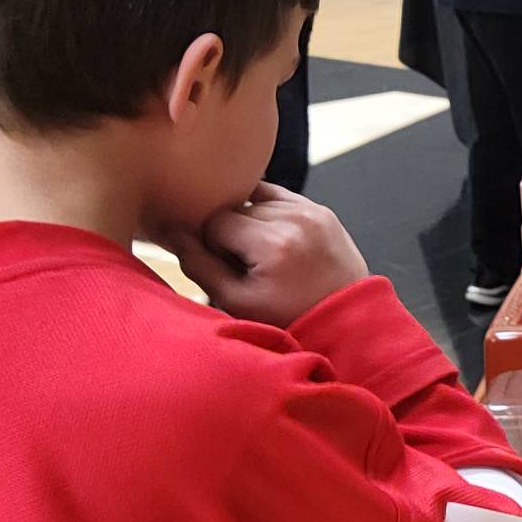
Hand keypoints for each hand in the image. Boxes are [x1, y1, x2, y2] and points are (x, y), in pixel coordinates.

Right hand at [165, 183, 367, 328]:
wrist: (347, 323)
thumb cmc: (288, 319)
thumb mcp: (236, 302)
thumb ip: (199, 264)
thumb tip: (173, 232)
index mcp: (273, 243)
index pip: (215, 222)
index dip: (213, 247)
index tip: (229, 271)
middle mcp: (295, 218)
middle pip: (235, 208)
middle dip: (231, 235)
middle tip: (249, 268)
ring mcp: (313, 211)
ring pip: (255, 200)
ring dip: (250, 223)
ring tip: (265, 258)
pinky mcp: (323, 211)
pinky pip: (280, 198)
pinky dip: (270, 216)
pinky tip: (277, 243)